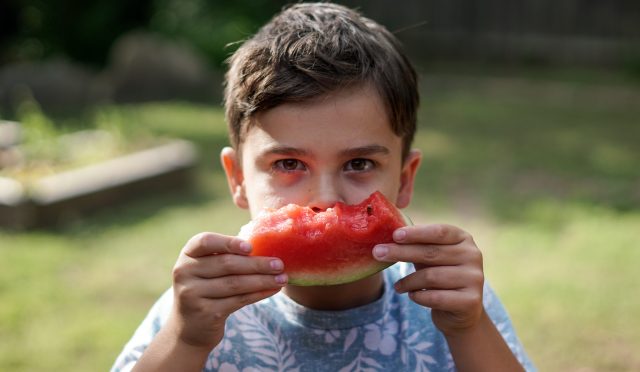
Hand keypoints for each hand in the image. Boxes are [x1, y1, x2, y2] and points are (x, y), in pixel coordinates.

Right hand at [169, 232, 287, 348]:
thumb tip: (267, 247)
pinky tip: (272, 290)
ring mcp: (192, 294)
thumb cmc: (207, 288)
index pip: (205, 241)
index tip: (251, 247)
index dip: (229, 243)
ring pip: (235, 284)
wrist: (190, 326)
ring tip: (282, 278)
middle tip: (280, 264)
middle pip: (227, 264)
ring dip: (262, 280)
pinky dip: (258, 294)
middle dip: (257, 264)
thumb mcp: (208, 268)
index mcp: (188, 254)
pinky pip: (238, 300)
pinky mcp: (205, 313)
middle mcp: (185, 272)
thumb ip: (227, 255)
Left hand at [373, 224, 483, 335]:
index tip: (394, 235)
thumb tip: (386, 237)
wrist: (461, 311)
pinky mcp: (471, 301)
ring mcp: (475, 278)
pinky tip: (412, 295)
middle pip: (431, 253)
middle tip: (377, 253)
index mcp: (464, 239)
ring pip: (431, 276)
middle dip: (401, 253)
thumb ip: (416, 246)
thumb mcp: (430, 258)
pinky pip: (435, 297)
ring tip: (398, 286)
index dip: (416, 233)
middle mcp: (473, 255)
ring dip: (408, 281)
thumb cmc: (440, 276)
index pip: (439, 232)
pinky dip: (418, 296)